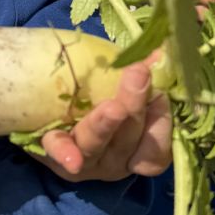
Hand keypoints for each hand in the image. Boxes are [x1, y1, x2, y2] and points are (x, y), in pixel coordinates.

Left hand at [38, 55, 171, 181]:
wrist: (53, 113)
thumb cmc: (102, 99)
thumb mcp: (126, 90)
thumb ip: (142, 78)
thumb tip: (158, 54)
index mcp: (137, 151)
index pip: (157, 149)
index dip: (161, 124)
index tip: (162, 94)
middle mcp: (114, 161)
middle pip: (127, 140)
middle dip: (134, 107)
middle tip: (138, 74)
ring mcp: (84, 160)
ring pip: (96, 144)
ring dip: (105, 126)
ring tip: (112, 107)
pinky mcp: (53, 153)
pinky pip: (59, 151)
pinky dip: (65, 153)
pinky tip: (71, 161)